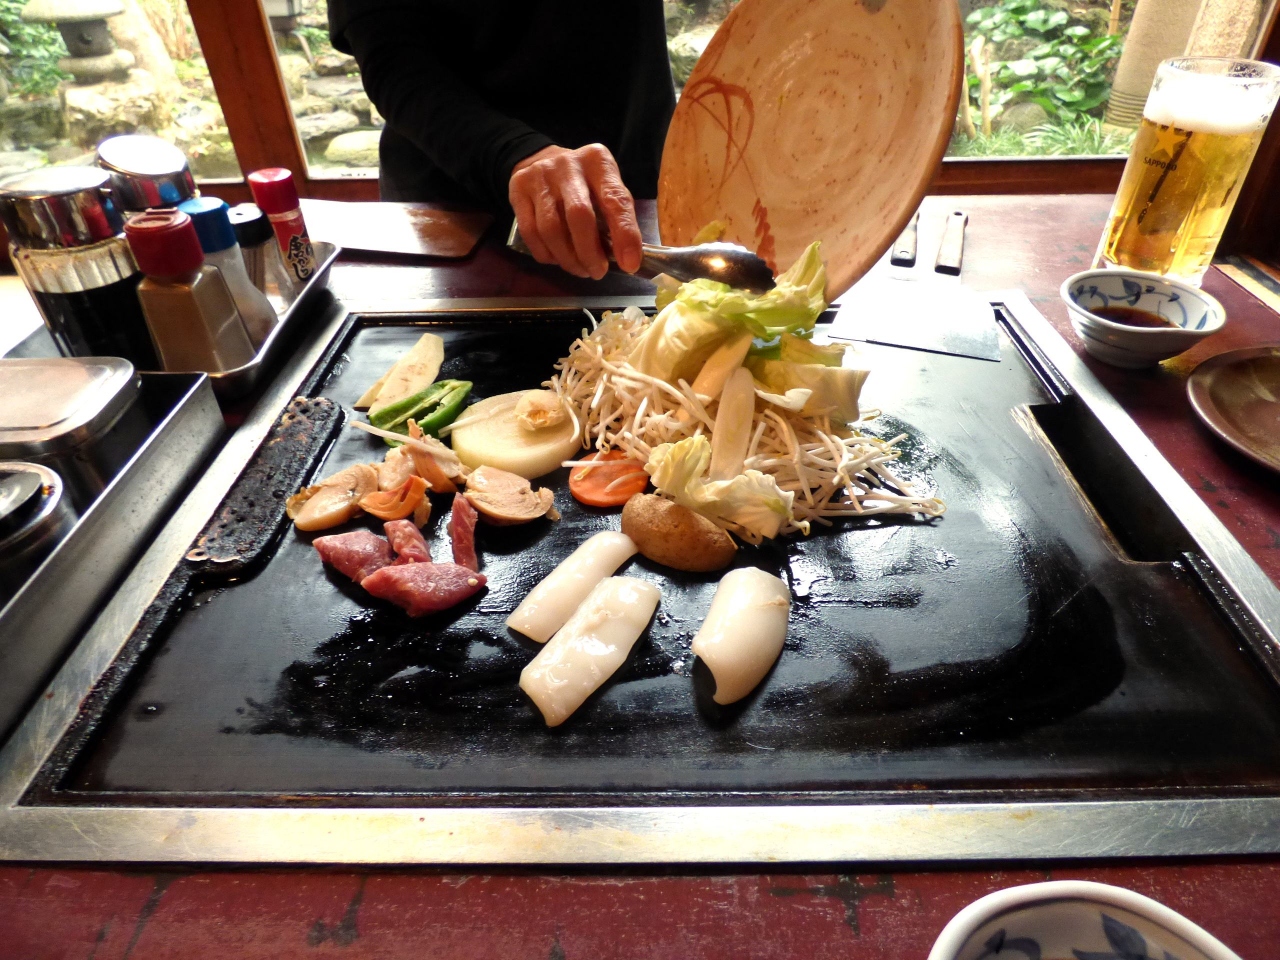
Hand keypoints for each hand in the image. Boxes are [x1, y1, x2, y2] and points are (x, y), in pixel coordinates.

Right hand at [508, 143, 642, 279]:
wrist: (542, 160)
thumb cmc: (583, 183)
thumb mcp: (605, 188)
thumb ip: (616, 216)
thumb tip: (625, 260)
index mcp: (598, 162)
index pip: (615, 200)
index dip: (625, 235)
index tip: (629, 264)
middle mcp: (568, 165)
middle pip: (579, 215)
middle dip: (590, 253)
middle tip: (597, 272)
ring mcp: (539, 176)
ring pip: (551, 228)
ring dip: (568, 258)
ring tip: (579, 269)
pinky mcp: (518, 189)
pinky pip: (530, 232)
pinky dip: (546, 254)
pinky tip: (558, 259)